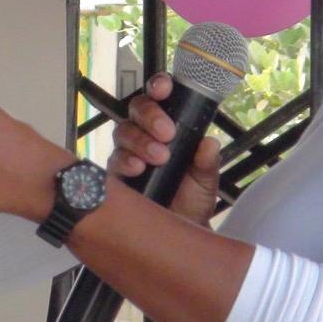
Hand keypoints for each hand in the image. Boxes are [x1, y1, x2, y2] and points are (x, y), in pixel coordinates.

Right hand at [107, 73, 221, 226]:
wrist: (178, 234)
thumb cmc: (191, 202)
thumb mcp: (206, 181)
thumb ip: (207, 162)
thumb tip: (209, 143)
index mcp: (168, 126)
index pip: (160, 97)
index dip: (159, 86)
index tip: (164, 89)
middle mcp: (145, 134)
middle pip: (137, 109)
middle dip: (150, 116)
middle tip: (167, 133)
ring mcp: (127, 151)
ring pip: (123, 131)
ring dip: (140, 140)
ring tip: (158, 157)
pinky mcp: (115, 172)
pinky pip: (113, 159)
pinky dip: (125, 161)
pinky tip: (137, 168)